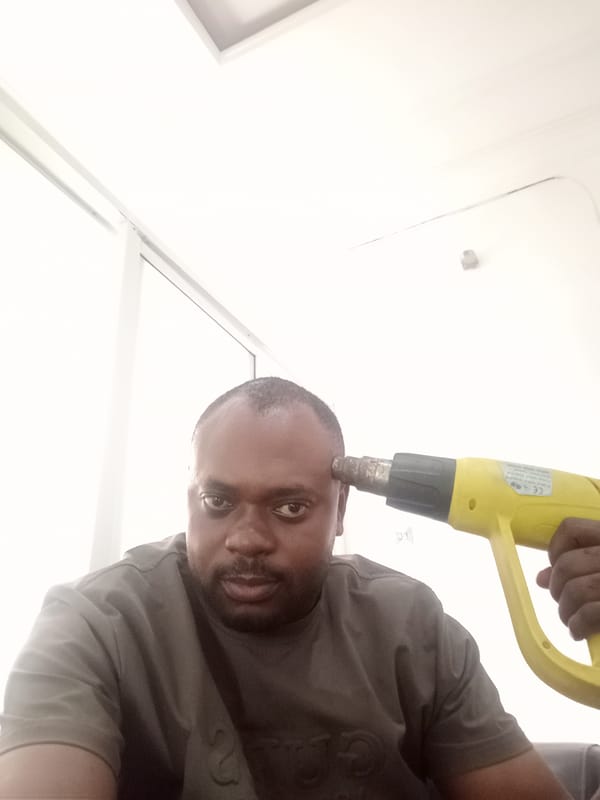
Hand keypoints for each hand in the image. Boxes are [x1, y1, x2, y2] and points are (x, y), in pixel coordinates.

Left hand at [536, 518, 599, 639]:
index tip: (558, 567)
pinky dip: (578, 624)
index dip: (555, 550)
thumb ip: (583, 564)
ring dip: (566, 610)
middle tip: (564, 603)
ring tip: (571, 620)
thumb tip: (542, 578)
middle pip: (567, 564)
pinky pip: (591, 612)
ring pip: (576, 589)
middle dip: (557, 588)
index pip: (571, 528)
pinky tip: (579, 631)